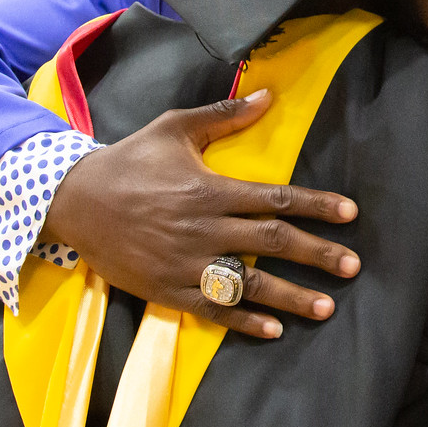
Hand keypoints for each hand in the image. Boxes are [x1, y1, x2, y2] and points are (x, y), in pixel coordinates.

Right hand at [41, 90, 359, 338]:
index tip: (350, 214)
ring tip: (326, 307)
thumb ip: (224, 115)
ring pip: (248, 282)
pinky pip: (213, 309)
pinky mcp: (167, 289)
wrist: (74, 200)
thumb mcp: (175, 128)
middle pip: (271, 242)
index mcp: (210, 189)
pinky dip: (244, 321)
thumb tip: (268, 96)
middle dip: (317, 255)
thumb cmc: (130, 160)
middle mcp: (204, 228)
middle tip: (353, 267)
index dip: (316, 206)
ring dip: (290, 296)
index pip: (276, 199)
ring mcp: (186, 263)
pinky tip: (273, 330)